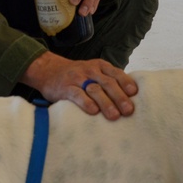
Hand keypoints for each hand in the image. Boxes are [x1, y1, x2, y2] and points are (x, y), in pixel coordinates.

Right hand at [19, 52, 136, 119]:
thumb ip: (108, 81)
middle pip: (108, 83)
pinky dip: (86, 103)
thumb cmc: (78, 76)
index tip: (134, 94)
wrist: (48, 70)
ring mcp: (77, 78)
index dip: (126, 83)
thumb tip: (131, 99)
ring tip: (114, 116)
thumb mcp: (93, 72)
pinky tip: (93, 111)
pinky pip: (77, 95)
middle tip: (128, 111)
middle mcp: (90, 70)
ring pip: (94, 89)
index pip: (116, 73)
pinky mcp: (65, 88)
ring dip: (106, 103)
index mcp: (100, 66)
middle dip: (119, 97)